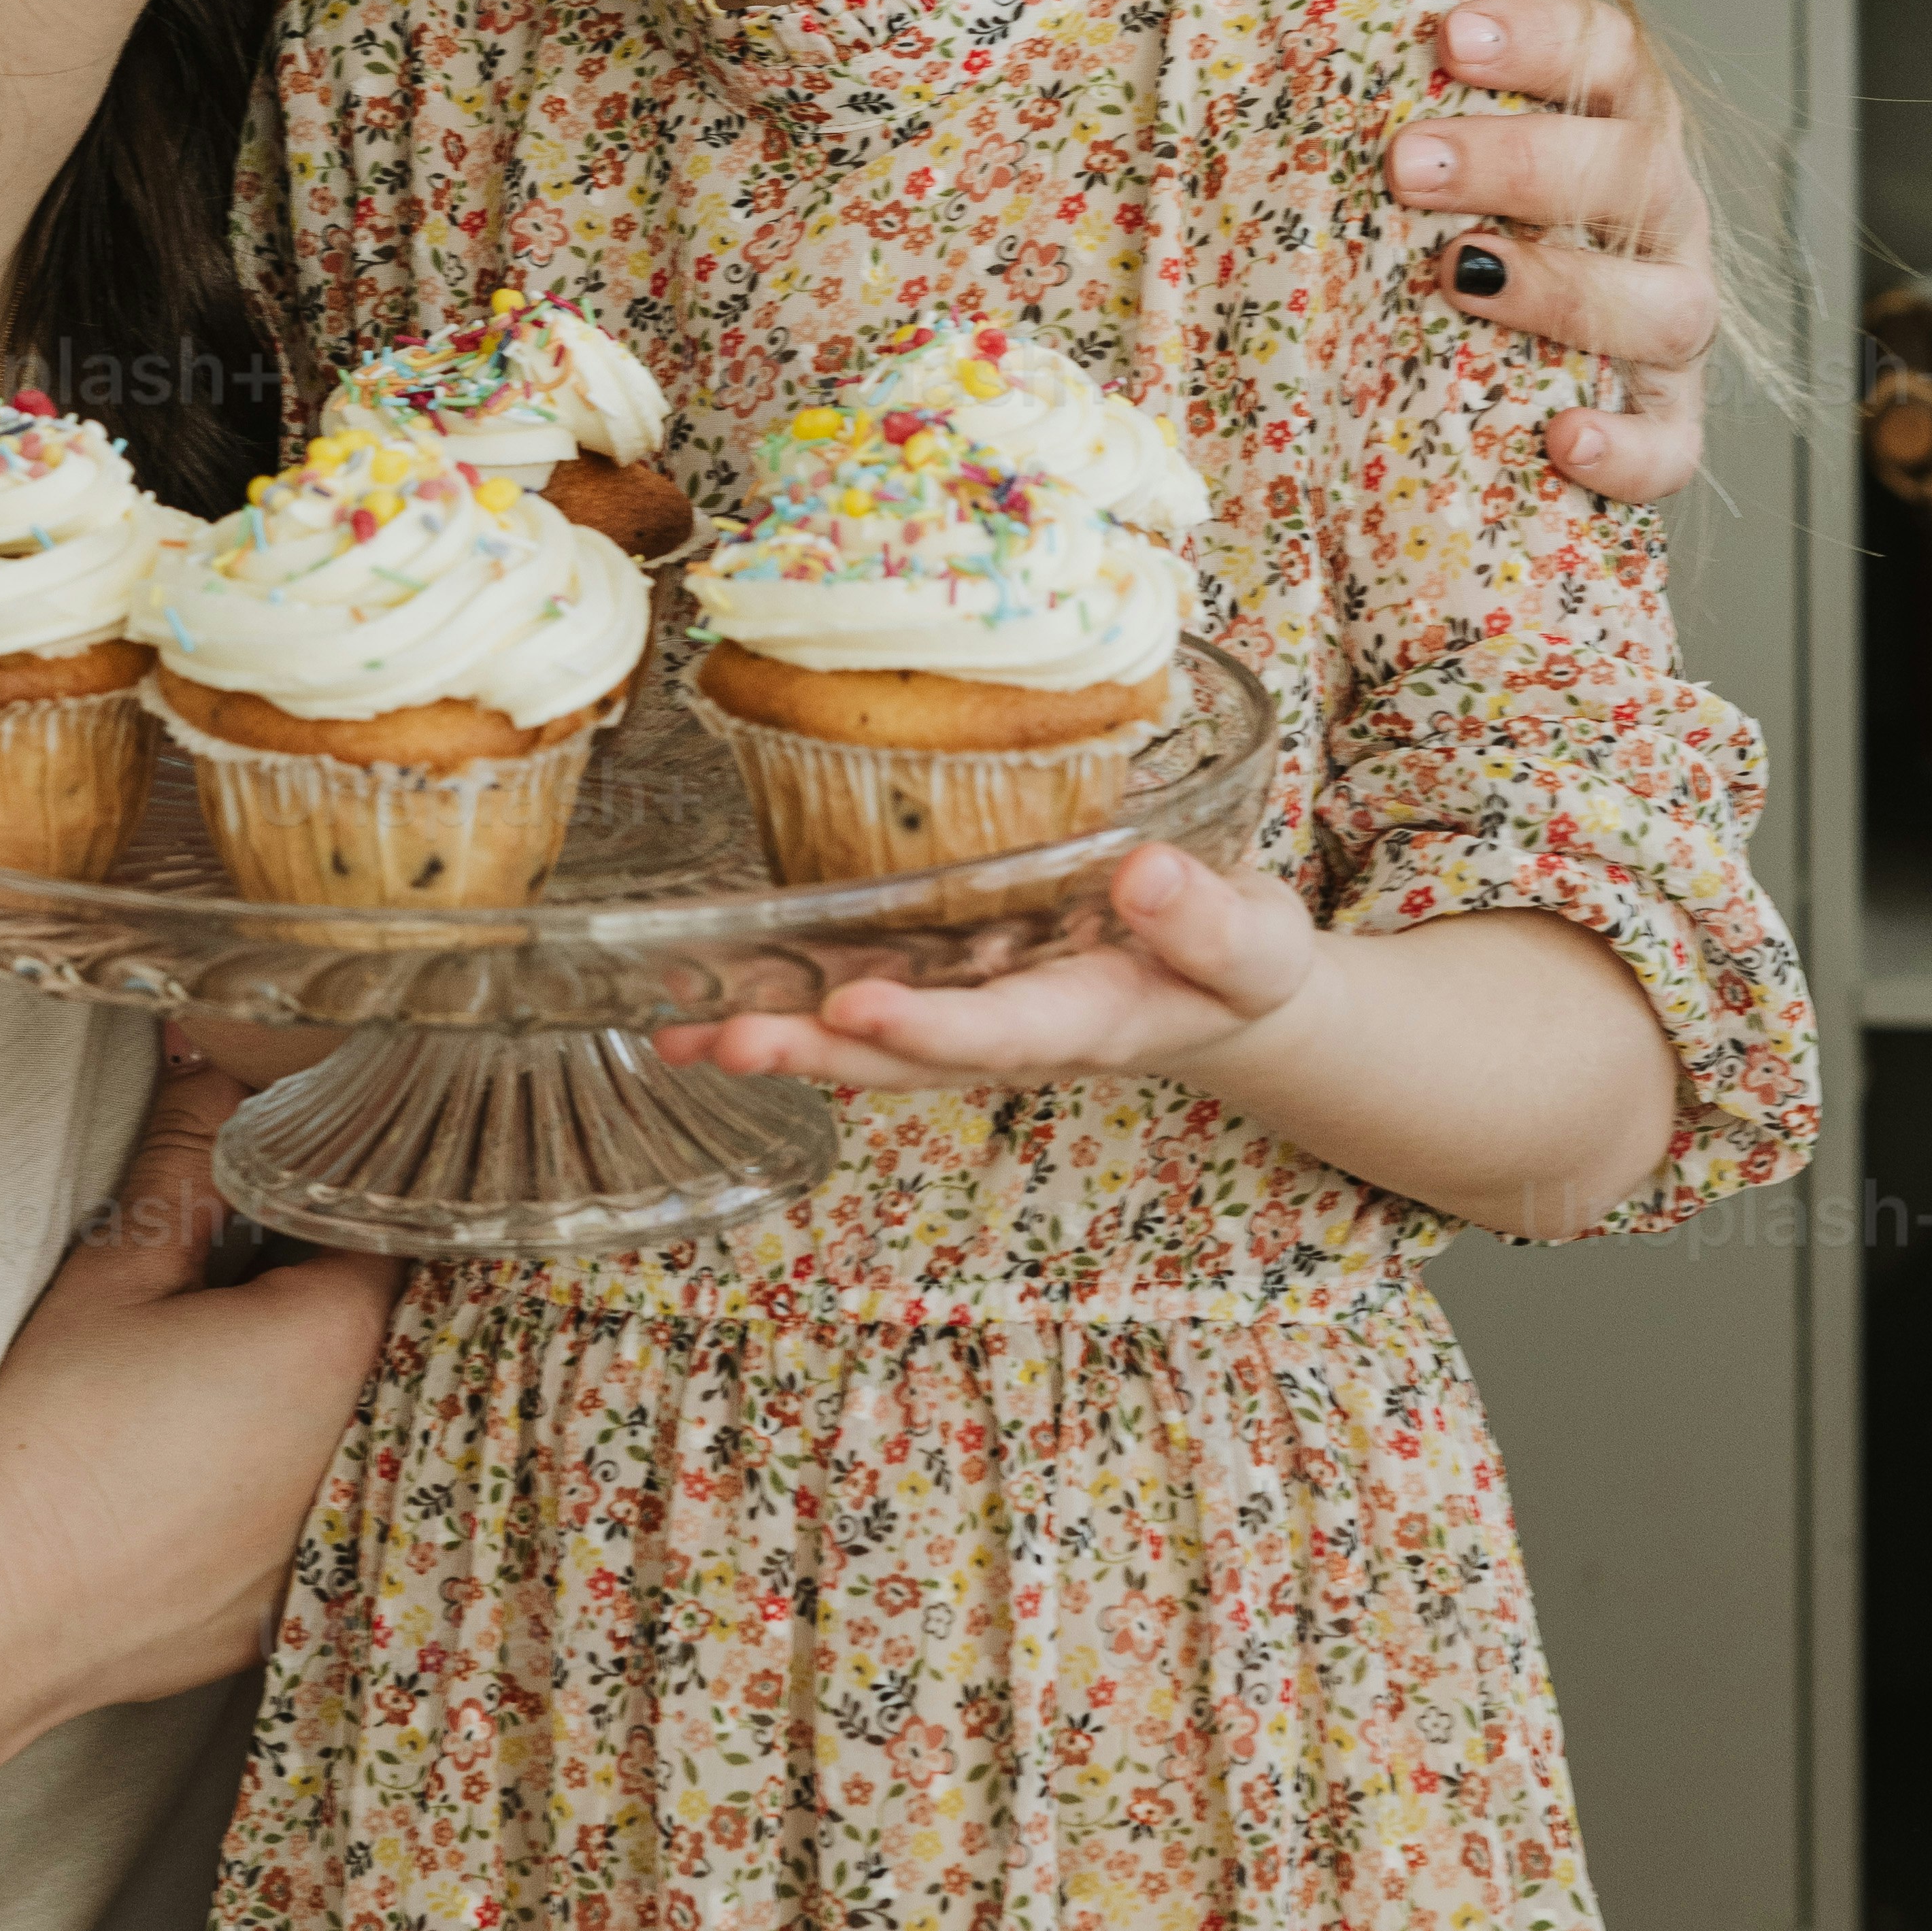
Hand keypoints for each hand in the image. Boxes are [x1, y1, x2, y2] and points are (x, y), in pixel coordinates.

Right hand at [0, 1059, 396, 1751]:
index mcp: (340, 1341)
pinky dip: (303, 1462)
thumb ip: (188, 1154)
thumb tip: (210, 1058)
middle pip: (396, 1319)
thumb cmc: (47, 1441)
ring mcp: (346, 1524)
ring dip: (328, 1375)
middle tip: (260, 1254)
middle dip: (340, 1276)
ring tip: (237, 1357)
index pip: (390, 1222)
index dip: (341, 1185)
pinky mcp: (309, 1588)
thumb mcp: (118, 1271)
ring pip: (373, 1409)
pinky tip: (225, 1453)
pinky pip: (337, 1495)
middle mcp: (371, 1437)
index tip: (294, 1174)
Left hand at [655, 838, 1318, 1097]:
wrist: (1231, 989)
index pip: (1000, 1032)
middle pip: (904, 1057)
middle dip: (812, 1053)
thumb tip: (1144, 873)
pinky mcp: (955, 987)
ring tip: (676, 1032)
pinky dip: (788, 1005)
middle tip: (720, 1040)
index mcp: (1092, 1022)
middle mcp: (1017, 1033)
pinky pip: (863, 1004)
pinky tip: (709, 998)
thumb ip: (1208, 920)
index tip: (858, 1006)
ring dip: (776, 1038)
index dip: (927, 1028)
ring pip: (867, 1042)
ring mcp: (977, 1017)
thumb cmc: (1240, 960)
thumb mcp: (1255, 942)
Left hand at [1342, 0, 1715, 505]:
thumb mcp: (1447, 76)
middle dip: (1525, 161)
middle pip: (1629, 174)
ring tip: (1461, 278)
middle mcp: (1658, 214)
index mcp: (1614, 116)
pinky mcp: (1662, 426)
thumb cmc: (1480, 187)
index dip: (1542, 37)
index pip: (1610, 54)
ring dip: (1565, 292)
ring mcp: (1668, 323)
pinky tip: (1562, 440)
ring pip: (1663, 307)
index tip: (1454, 31)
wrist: (1501, 342)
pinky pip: (1671, 446)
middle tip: (1407, 162)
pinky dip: (1629, 449)